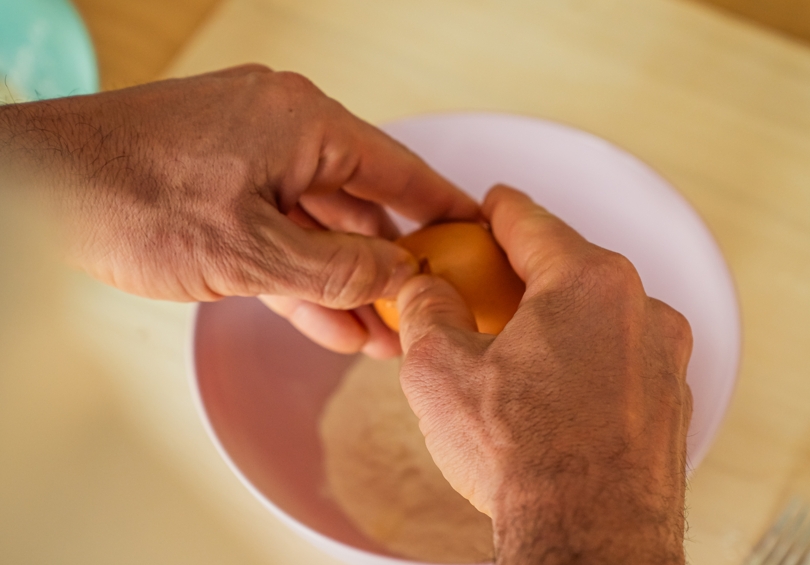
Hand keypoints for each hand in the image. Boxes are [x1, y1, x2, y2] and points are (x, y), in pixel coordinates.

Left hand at [0, 65, 476, 356]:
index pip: (398, 169)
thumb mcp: (251, 252)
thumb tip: (398, 278)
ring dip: (346, 281)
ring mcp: (251, 159)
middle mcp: (284, 131)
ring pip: (318, 227)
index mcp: (304, 125)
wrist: (34, 188)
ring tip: (381, 336)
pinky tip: (332, 324)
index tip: (477, 234)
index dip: (443, 207)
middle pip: (360, 203)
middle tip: (421, 311)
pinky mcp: (222, 187)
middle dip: (388, 266)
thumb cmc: (128, 197)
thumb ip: (336, 271)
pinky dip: (303, 276)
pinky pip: (279, 233)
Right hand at [397, 185, 692, 563]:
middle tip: (489, 281)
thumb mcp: (439, 370)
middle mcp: (639, 309)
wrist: (590, 537)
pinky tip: (553, 394)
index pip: (532, 222)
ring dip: (558, 319)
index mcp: (586, 282)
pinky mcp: (670, 402)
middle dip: (527, 270)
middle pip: (570, 267)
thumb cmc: (526, 455)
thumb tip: (422, 290)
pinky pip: (621, 360)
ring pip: (600, 315)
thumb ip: (425, 310)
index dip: (500, 209)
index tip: (491, 204)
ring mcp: (663, 358)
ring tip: (516, 348)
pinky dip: (587, 361)